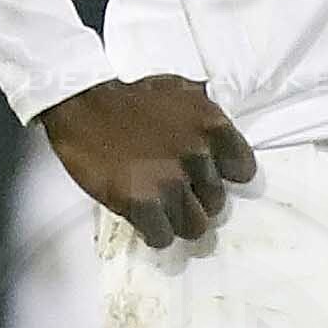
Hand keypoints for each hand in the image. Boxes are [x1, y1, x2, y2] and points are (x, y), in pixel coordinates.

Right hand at [41, 75, 254, 245]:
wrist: (83, 103)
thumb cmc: (129, 97)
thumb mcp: (180, 91)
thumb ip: (204, 114)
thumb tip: (220, 131)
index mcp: (211, 126)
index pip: (243, 170)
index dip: (226, 177)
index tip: (208, 177)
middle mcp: (197, 155)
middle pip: (215, 202)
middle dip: (195, 199)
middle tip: (172, 189)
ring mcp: (170, 181)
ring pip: (195, 227)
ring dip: (177, 220)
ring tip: (159, 207)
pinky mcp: (142, 202)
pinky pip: (163, 237)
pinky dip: (154, 232)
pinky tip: (143, 217)